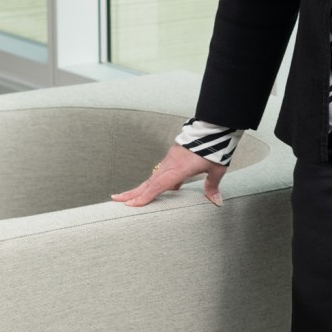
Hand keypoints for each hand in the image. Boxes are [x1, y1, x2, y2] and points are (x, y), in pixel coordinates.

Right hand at [111, 143, 225, 208]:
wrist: (212, 126)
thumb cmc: (214, 148)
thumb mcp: (216, 168)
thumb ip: (212, 185)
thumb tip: (216, 202)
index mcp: (179, 169)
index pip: (158, 186)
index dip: (145, 196)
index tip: (130, 205)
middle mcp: (170, 164)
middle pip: (148, 182)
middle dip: (132, 192)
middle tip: (115, 199)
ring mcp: (170, 159)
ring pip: (152, 177)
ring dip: (141, 187)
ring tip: (128, 197)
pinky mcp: (173, 156)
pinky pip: (160, 172)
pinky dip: (153, 181)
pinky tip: (156, 189)